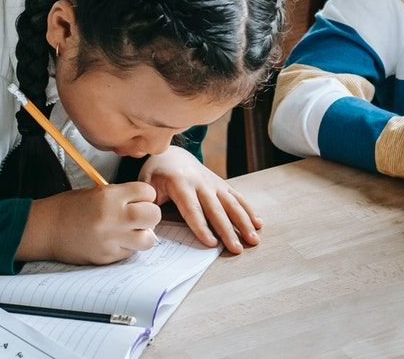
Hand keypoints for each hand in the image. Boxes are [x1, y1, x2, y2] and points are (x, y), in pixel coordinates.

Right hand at [18, 182, 160, 264]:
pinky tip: (114, 241)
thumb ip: (123, 196)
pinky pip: (130, 252)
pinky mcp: (106, 257)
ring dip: (143, 235)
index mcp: (110, 196)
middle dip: (150, 215)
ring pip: (148, 239)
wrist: (46, 229)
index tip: (139, 199)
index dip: (145, 195)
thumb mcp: (98, 192)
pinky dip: (127, 247)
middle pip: (154, 215)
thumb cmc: (70, 208)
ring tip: (131, 231)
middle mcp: (113, 217)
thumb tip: (146, 203)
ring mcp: (110, 240)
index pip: (148, 192)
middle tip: (140, 216)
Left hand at [139, 146, 260, 252]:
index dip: (202, 227)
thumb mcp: (145, 185)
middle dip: (228, 230)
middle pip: (216, 210)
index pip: (192, 210)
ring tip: (254, 239)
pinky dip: (249, 210)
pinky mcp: (222, 183)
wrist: (172, 154)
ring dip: (244, 222)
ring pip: (231, 203)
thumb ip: (148, 205)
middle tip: (238, 248)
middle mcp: (201, 182)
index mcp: (180, 183)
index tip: (211, 244)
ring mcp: (214, 182)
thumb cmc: (156, 174)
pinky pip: (237, 197)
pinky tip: (258, 223)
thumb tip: (148, 230)